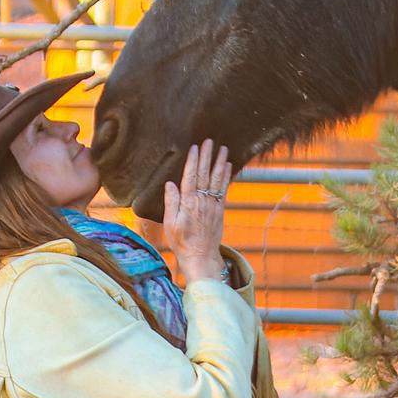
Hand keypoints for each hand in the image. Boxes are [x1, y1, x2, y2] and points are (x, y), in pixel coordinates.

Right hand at [164, 141, 231, 283]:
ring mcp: (213, 205)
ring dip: (220, 162)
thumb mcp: (170, 223)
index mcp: (188, 202)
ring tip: (223, 149)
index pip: (191, 176)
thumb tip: (170, 183)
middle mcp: (202, 201)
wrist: (200, 256)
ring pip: (217, 179)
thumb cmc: (182, 241)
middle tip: (210, 141)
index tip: (195, 147)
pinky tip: (228, 166)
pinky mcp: (220, 210)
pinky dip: (226, 177)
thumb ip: (171, 202)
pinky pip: (224, 189)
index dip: (193, 160)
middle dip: (207, 156)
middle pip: (205, 173)